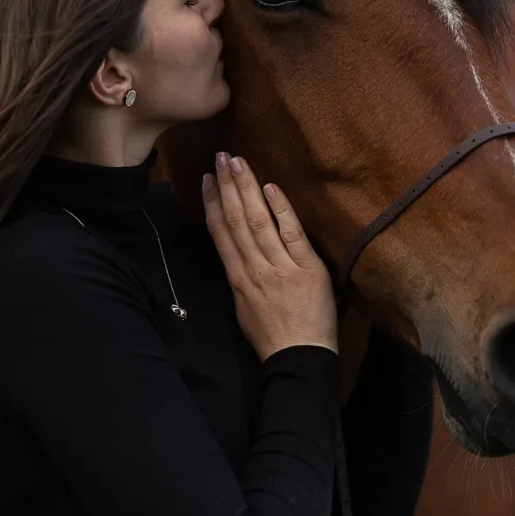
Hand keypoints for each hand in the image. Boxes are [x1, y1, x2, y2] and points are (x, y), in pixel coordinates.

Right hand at [202, 152, 337, 360]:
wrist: (298, 358)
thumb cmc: (273, 337)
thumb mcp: (245, 306)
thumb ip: (242, 277)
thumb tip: (238, 253)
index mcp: (238, 278)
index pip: (220, 233)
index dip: (213, 203)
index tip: (208, 179)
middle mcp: (254, 269)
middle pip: (236, 220)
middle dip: (228, 186)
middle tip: (222, 157)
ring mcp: (279, 268)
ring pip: (257, 221)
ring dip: (247, 189)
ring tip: (239, 163)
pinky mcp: (306, 269)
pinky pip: (291, 234)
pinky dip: (280, 209)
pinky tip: (270, 188)